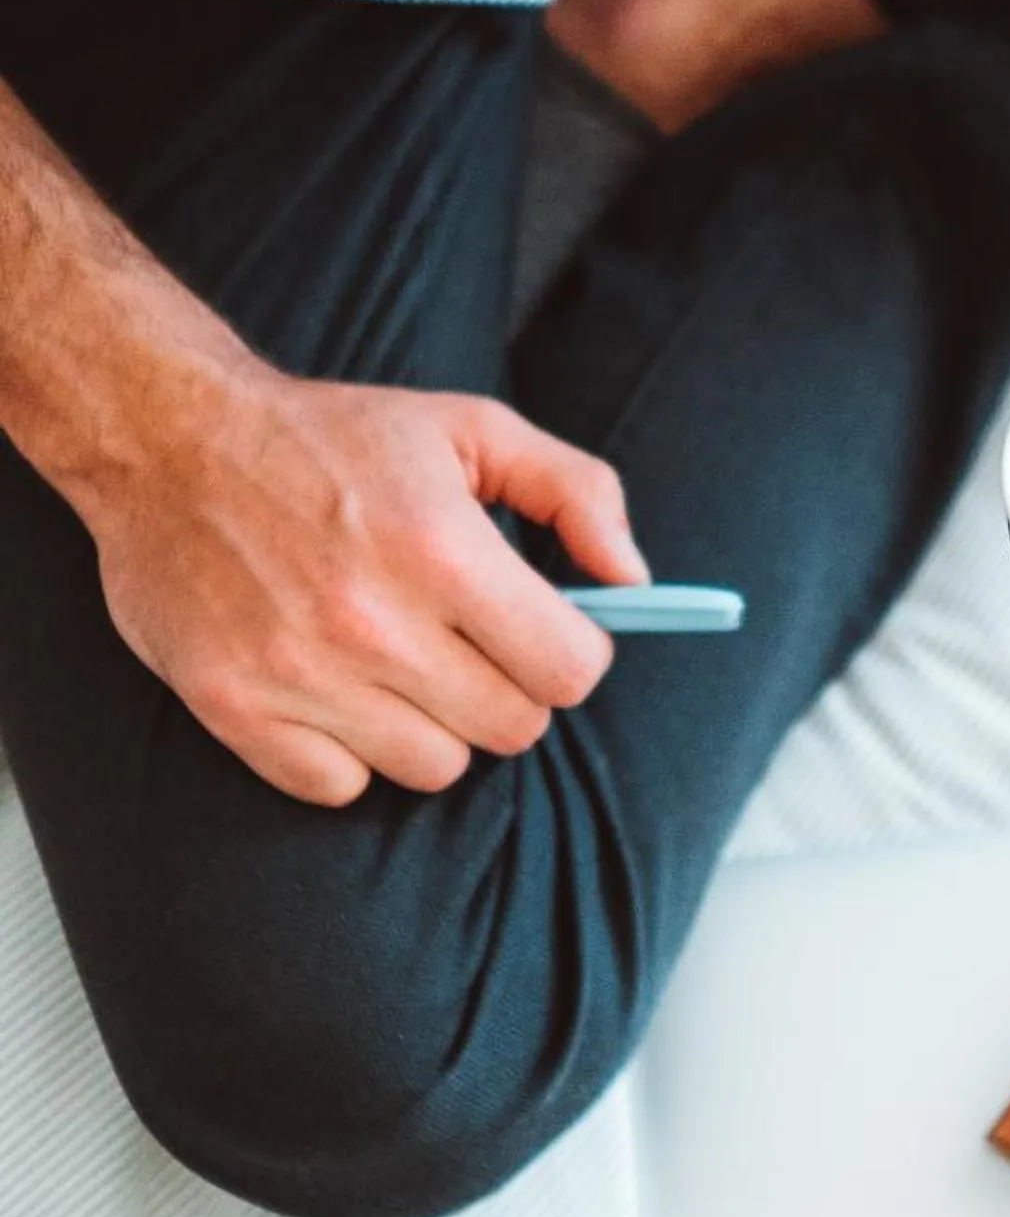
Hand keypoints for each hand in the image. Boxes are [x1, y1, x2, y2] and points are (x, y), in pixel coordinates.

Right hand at [78, 361, 645, 805]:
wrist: (167, 437)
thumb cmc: (335, 436)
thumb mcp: (473, 429)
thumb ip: (578, 492)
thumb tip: (636, 581)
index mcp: (442, 551)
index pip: (570, 673)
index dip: (572, 654)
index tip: (546, 631)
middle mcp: (372, 622)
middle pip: (512, 728)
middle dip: (509, 688)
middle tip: (469, 642)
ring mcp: (298, 673)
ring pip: (434, 768)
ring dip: (433, 724)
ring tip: (398, 659)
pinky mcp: (233, 707)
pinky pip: (339, 787)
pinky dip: (348, 753)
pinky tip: (336, 687)